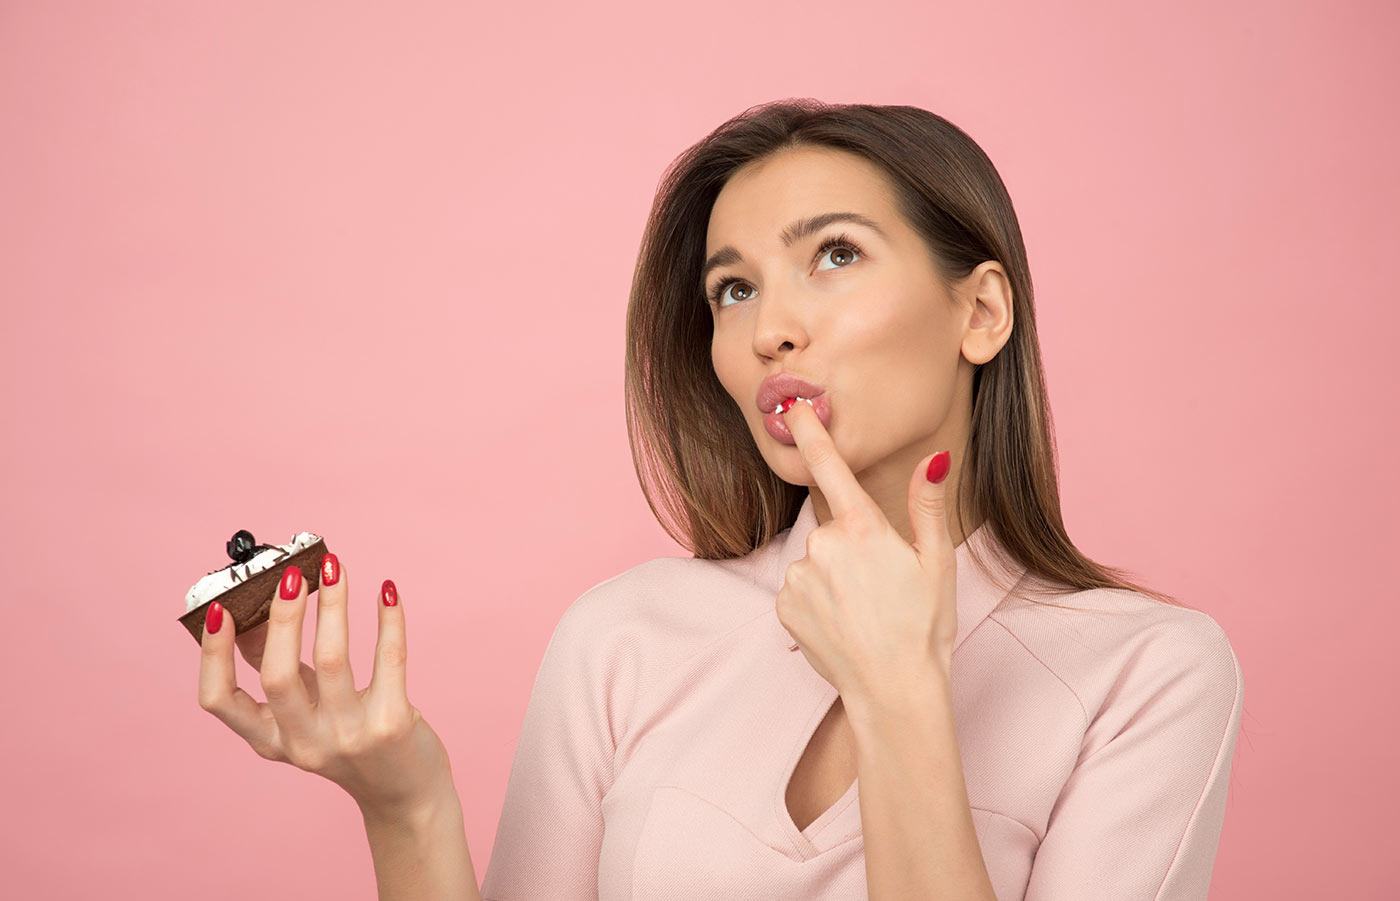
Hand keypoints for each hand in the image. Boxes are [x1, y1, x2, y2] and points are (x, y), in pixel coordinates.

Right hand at [197, 554, 455, 818]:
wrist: (406, 794)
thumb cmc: (350, 738)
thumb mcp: (306, 712)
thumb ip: (278, 668)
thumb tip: (252, 610)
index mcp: (271, 740)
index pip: (218, 701)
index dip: (213, 654)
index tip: (219, 608)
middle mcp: (304, 743)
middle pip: (277, 676)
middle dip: (282, 618)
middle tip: (291, 575)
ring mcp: (350, 736)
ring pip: (334, 660)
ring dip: (332, 605)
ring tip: (335, 567)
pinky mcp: (393, 724)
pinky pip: (390, 659)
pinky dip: (388, 620)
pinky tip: (387, 590)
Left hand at [775, 398, 959, 702]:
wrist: (894, 689)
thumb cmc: (924, 626)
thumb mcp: (937, 562)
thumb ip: (926, 505)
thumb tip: (934, 458)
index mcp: (864, 528)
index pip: (831, 467)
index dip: (809, 432)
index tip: (791, 406)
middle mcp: (824, 545)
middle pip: (832, 531)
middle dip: (851, 550)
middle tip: (880, 589)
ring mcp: (799, 576)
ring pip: (815, 563)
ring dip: (833, 579)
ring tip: (862, 613)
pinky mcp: (783, 606)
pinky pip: (799, 591)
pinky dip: (816, 602)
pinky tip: (840, 625)